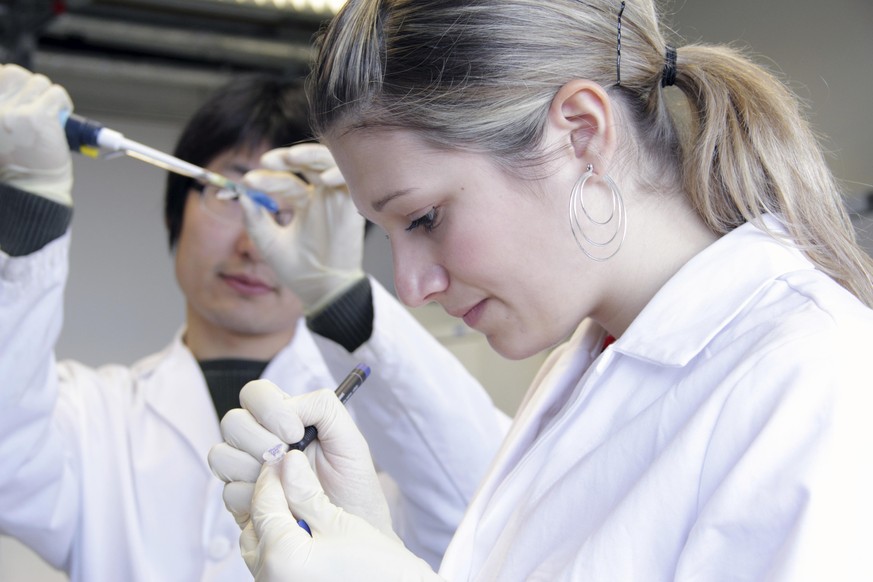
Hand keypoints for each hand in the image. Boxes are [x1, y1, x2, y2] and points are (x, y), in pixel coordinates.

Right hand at [0, 64, 72, 204]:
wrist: (30, 184)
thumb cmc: (16, 159)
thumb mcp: (1, 128)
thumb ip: (4, 105)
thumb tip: (8, 74)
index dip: (9, 80)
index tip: (19, 91)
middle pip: (15, 73)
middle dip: (30, 86)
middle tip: (37, 104)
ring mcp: (14, 111)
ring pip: (38, 82)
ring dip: (48, 96)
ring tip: (49, 116)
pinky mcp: (37, 116)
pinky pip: (56, 94)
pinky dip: (62, 102)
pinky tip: (60, 118)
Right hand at [208, 379, 394, 536]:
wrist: (353, 528)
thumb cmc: (353, 483)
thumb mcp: (349, 439)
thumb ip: (323, 407)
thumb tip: (289, 406)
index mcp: (284, 417)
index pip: (255, 394)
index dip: (268, 408)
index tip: (295, 432)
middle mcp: (259, 439)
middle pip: (232, 422)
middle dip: (261, 441)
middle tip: (290, 460)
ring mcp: (246, 471)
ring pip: (222, 455)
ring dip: (255, 469)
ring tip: (288, 484)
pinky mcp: (242, 502)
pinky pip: (229, 493)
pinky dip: (255, 497)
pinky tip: (281, 503)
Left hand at [240, 143, 364, 313]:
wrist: (323, 290)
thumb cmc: (298, 270)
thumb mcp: (268, 243)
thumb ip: (254, 220)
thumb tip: (241, 195)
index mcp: (303, 202)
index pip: (286, 179)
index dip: (268, 177)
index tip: (248, 181)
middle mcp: (321, 195)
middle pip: (308, 162)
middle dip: (288, 157)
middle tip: (268, 160)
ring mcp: (337, 198)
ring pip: (329, 162)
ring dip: (311, 155)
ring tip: (292, 158)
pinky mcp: (354, 204)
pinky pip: (350, 179)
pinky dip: (339, 172)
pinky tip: (322, 179)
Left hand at [242, 451, 443, 581]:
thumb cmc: (377, 569)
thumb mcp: (339, 522)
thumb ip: (305, 491)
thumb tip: (287, 462)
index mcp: (280, 557)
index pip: (263, 503)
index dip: (273, 475)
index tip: (285, 458)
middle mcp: (269, 578)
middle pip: (255, 526)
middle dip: (269, 499)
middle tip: (291, 480)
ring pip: (260, 547)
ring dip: (273, 523)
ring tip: (300, 505)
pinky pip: (271, 564)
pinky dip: (280, 544)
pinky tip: (303, 530)